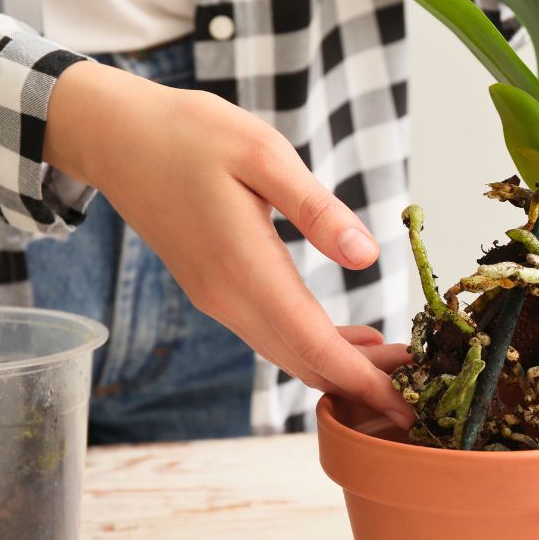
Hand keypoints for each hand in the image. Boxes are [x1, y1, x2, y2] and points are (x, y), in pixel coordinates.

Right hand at [43, 61, 414, 426]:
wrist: (115, 136)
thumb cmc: (189, 132)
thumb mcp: (262, 152)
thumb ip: (316, 209)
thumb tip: (366, 256)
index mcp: (245, 268)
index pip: (317, 347)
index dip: (367, 382)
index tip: (410, 407)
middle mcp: (229, 298)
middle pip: (306, 363)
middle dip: (365, 384)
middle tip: (423, 383)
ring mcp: (218, 299)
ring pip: (289, 354)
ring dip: (342, 368)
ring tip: (399, 363)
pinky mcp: (215, 290)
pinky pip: (273, 336)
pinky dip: (316, 347)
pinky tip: (352, 337)